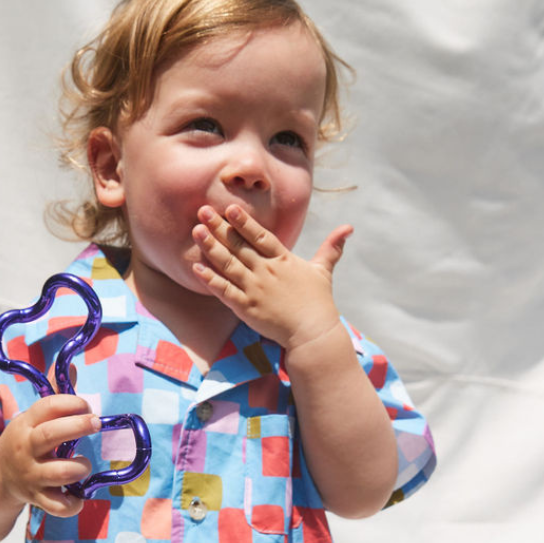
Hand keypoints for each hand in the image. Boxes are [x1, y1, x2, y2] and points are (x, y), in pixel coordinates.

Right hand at [0, 393, 97, 516]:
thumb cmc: (26, 440)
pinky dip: (72, 504)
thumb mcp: (33, 416)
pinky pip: (57, 506)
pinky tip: (80, 496)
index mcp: (26, 424)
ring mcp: (32, 475)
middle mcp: (27, 449)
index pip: (47, 407)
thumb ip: (54, 393)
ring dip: (78, 468)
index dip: (70, 402)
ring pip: (58, 473)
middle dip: (78, 427)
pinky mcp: (37, 498)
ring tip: (83, 464)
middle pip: (50, 435)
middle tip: (97, 422)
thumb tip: (71, 365)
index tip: (86, 405)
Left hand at [191, 204, 352, 351]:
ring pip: (228, 264)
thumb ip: (331, 248)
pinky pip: (224, 291)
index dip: (244, 221)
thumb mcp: (324, 271)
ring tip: (196, 231)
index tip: (230, 208)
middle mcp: (267, 272)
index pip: (260, 236)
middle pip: (239, 246)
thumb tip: (348, 228)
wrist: (313, 334)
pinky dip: (209, 279)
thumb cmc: (319, 303)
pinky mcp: (246, 308)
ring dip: (211, 246)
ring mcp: (255, 289)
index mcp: (283, 260)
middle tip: (203, 210)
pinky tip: (195, 268)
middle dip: (219, 227)